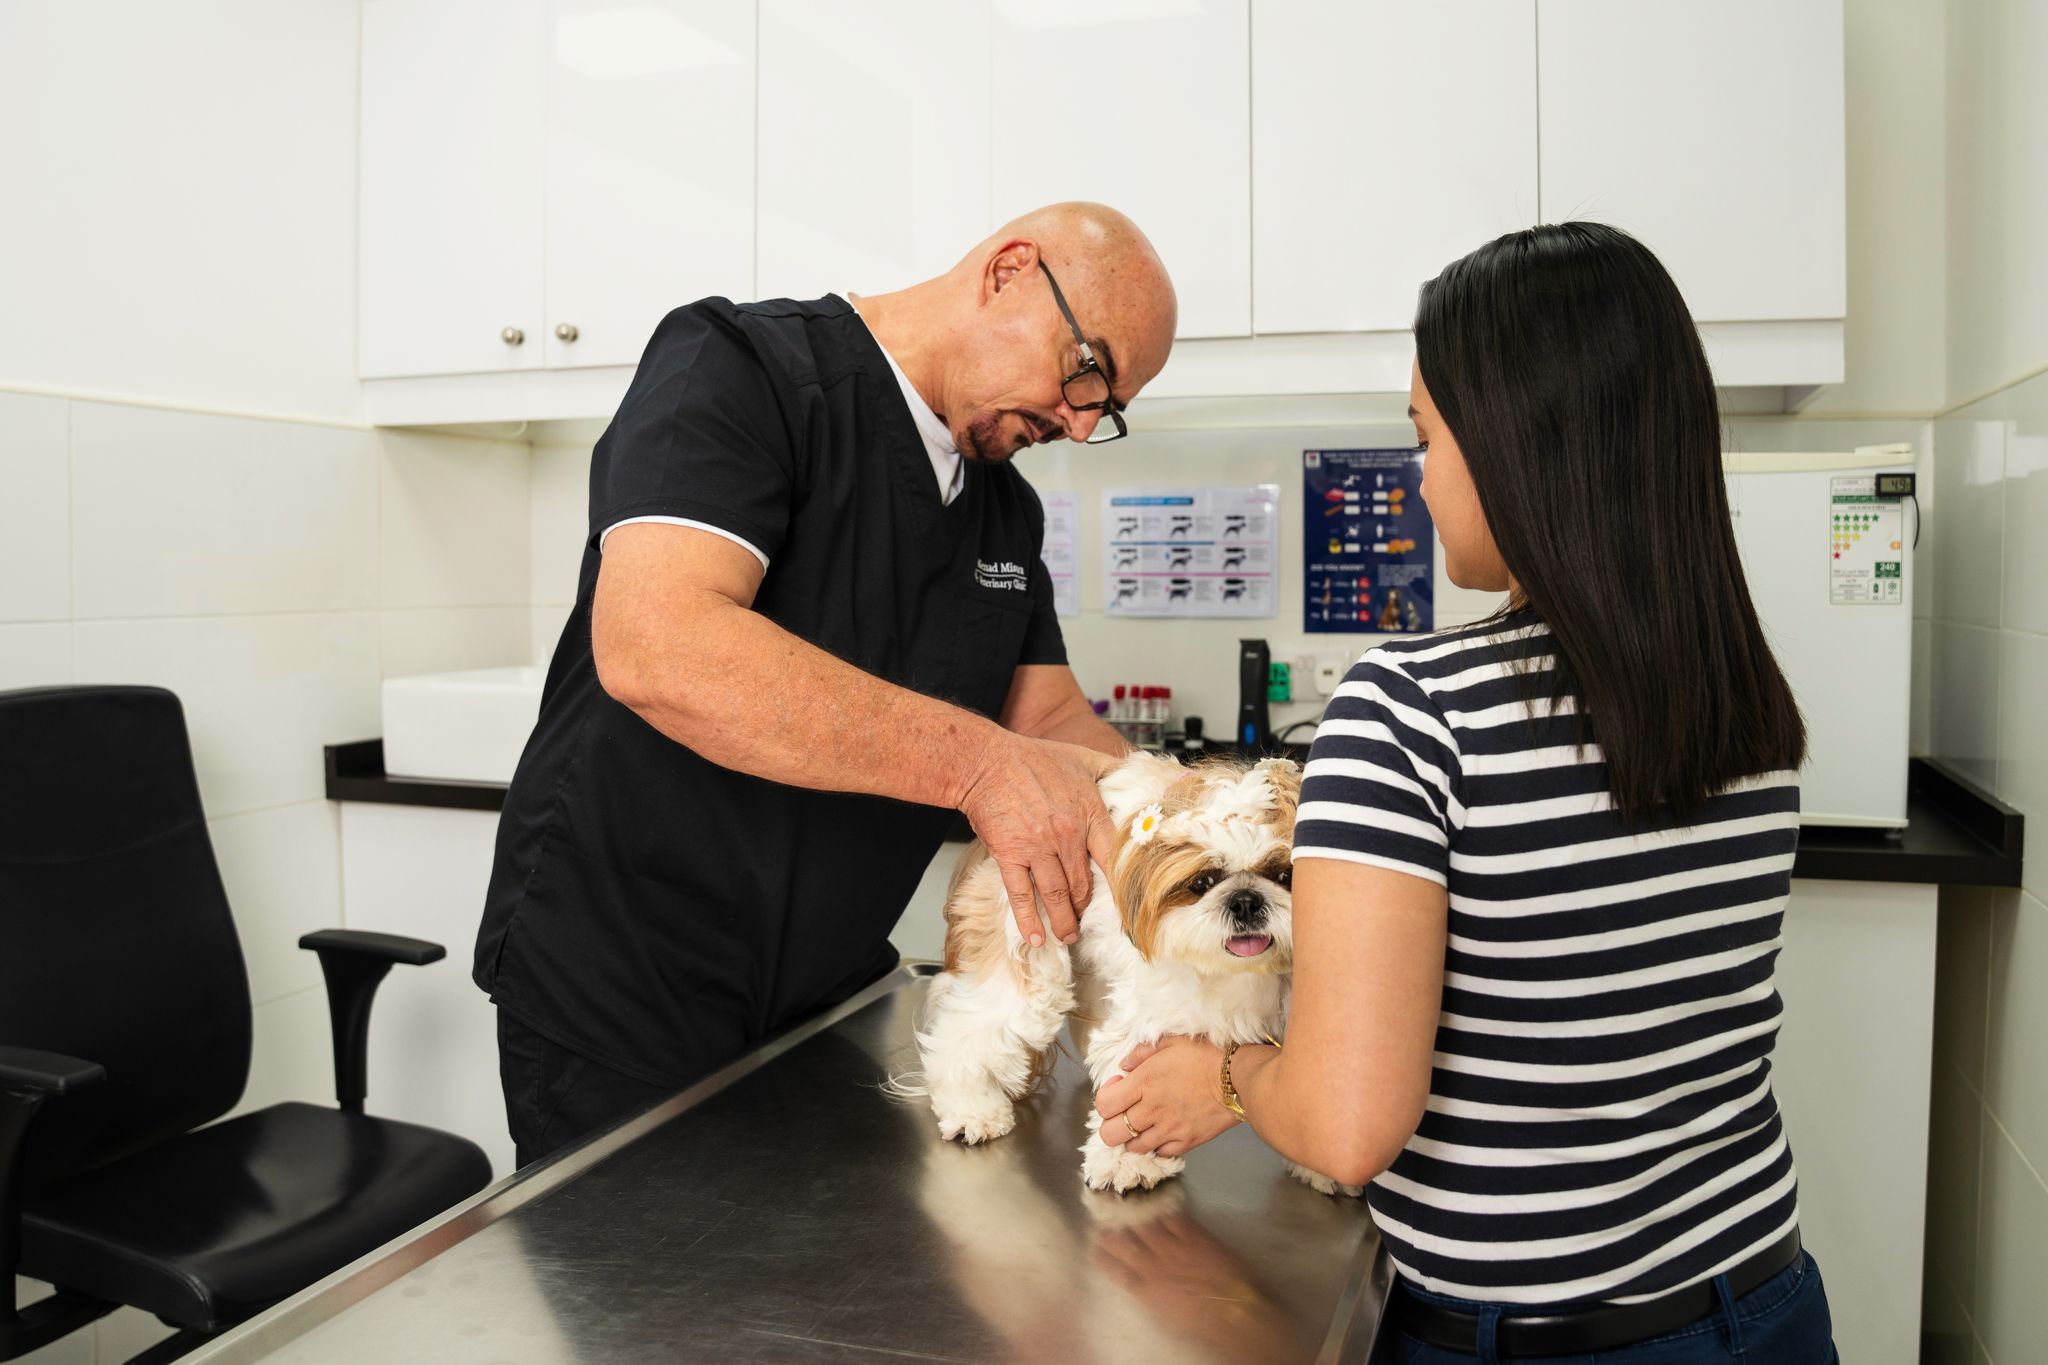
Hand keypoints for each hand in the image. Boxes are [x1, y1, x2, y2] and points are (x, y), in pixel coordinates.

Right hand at [959, 732, 1118, 945]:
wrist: (986, 763)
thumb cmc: (1031, 758)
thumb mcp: (1081, 757)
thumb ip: (1111, 768)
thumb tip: (1135, 773)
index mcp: (1088, 813)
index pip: (1113, 859)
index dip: (1122, 886)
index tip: (1128, 907)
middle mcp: (1066, 835)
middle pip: (1084, 884)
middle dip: (1087, 909)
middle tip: (1089, 923)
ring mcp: (1037, 848)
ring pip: (1057, 895)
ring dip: (1064, 921)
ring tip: (1069, 936)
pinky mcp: (1010, 855)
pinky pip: (1022, 894)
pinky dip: (1029, 919)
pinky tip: (1037, 937)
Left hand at [1094, 1037, 1243, 1157]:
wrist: (1238, 1078)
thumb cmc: (1207, 1056)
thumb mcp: (1172, 1041)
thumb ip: (1142, 1052)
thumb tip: (1124, 1065)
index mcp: (1144, 1083)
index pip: (1104, 1104)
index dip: (1106, 1097)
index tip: (1118, 1087)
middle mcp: (1151, 1110)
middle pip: (1111, 1134)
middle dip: (1112, 1124)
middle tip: (1125, 1111)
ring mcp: (1168, 1130)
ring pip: (1133, 1147)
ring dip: (1133, 1136)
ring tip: (1145, 1122)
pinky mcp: (1186, 1142)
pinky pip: (1160, 1153)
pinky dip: (1157, 1146)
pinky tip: (1163, 1131)